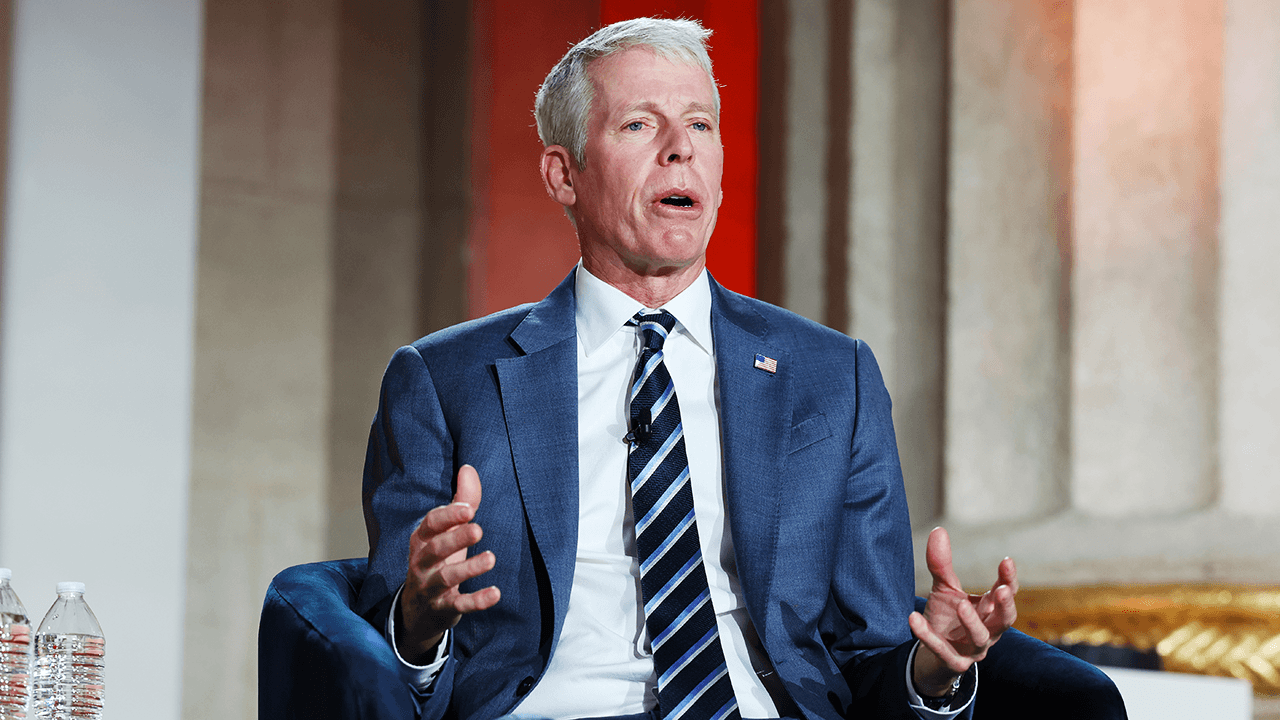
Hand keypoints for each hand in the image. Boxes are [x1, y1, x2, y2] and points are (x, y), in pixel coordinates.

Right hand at [396, 464, 500, 663]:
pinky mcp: (443, 608)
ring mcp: (430, 587)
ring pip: (446, 578)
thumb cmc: (438, 561)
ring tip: (491, 558)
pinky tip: (495, 593)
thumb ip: (461, 502)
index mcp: (422, 540)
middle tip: (478, 530)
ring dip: (468, 568)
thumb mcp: (447, 532)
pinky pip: (459, 605)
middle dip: (456, 539)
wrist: (419, 610)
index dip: (448, 517)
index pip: (430, 525)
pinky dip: (476, 601)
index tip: (469, 509)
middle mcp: (422, 563)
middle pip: (435, 550)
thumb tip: (469, 469)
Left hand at [908, 526, 1017, 696]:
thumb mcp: (945, 589)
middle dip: (1006, 605)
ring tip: (960, 606)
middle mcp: (988, 629)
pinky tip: (913, 618)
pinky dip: (928, 636)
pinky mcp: (954, 663)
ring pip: (981, 638)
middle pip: (1005, 619)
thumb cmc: (948, 617)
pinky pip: (943, 652)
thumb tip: (938, 530)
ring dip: (972, 622)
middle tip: (1003, 590)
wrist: (933, 655)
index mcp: (990, 610)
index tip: (1007, 561)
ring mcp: (973, 648)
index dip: (1009, 579)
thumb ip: (942, 564)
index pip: (1006, 593)